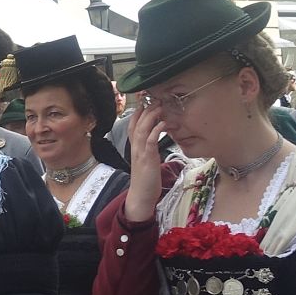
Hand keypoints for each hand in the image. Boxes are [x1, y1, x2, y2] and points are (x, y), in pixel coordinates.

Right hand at [122, 102, 167, 221]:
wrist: (141, 196)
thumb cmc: (146, 180)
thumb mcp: (146, 161)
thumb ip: (149, 149)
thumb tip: (155, 140)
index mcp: (135, 148)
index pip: (132, 126)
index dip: (137, 113)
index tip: (144, 102)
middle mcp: (135, 148)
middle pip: (136, 124)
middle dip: (144, 110)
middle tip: (153, 98)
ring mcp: (140, 153)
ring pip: (142, 130)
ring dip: (150, 117)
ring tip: (158, 106)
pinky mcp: (147, 159)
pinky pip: (150, 141)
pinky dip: (156, 130)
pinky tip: (162, 123)